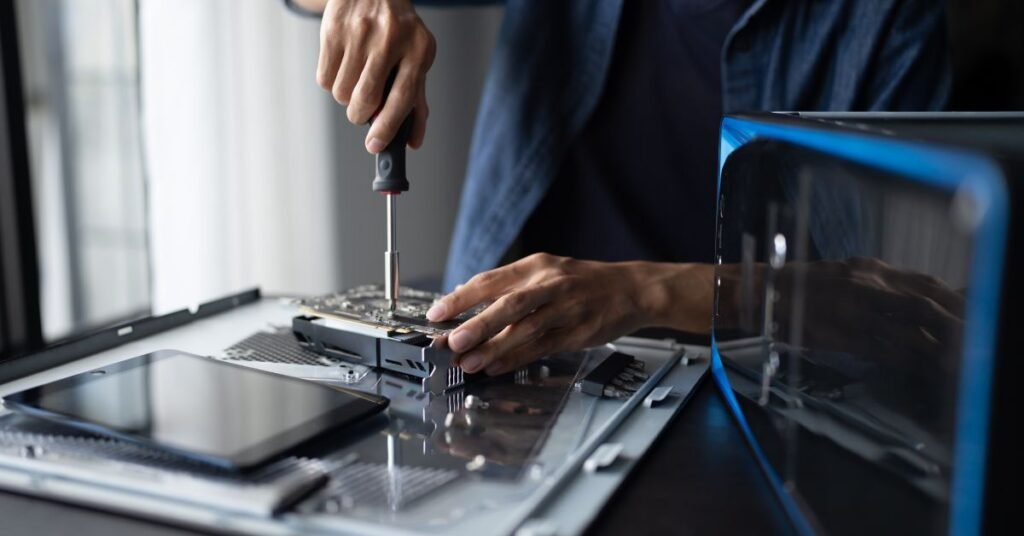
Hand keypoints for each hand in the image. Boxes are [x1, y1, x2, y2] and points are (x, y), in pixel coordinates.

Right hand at [315, 0, 435, 151]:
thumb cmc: (400, 29)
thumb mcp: (417, 57)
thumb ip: (416, 100)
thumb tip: (413, 141)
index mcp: (417, 50)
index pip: (402, 98)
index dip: (388, 127)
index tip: (375, 146)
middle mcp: (389, 40)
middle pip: (366, 99)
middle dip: (360, 115)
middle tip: (363, 110)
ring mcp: (359, 34)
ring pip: (341, 93)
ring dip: (346, 98)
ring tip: (356, 79)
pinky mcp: (333, 31)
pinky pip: (324, 79)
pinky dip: (332, 84)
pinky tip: (344, 67)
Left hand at [427, 253, 713, 375]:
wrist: (631, 289)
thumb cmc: (582, 282)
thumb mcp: (546, 272)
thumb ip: (509, 286)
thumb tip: (465, 301)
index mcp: (537, 266)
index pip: (491, 280)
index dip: (461, 297)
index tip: (438, 313)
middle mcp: (550, 284)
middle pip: (509, 304)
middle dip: (478, 324)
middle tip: (452, 342)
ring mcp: (565, 309)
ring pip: (525, 329)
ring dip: (494, 348)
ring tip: (469, 363)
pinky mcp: (577, 332)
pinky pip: (542, 347)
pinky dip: (516, 358)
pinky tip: (496, 367)